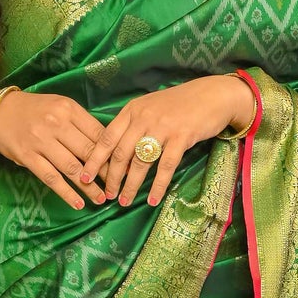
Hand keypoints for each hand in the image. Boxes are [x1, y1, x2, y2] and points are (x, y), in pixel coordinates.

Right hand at [0, 89, 107, 210]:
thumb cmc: (35, 111)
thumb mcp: (60, 107)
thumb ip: (81, 123)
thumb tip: (108, 146)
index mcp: (69, 109)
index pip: (98, 133)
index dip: (113, 153)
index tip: (124, 167)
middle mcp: (56, 123)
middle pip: (88, 151)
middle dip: (105, 172)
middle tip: (117, 186)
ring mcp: (41, 141)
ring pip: (72, 168)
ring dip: (89, 187)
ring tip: (101, 199)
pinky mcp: (28, 157)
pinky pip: (51, 178)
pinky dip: (67, 193)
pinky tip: (78, 203)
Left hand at [80, 75, 256, 207]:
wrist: (212, 95)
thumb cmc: (180, 105)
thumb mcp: (150, 109)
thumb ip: (133, 127)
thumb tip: (117, 157)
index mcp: (132, 110)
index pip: (106, 138)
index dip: (94, 160)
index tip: (84, 177)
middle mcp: (143, 118)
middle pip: (120, 153)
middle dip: (111, 178)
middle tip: (106, 196)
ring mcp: (162, 127)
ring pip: (140, 162)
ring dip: (131, 185)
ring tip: (124, 201)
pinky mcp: (181, 137)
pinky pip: (165, 167)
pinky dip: (157, 186)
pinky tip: (152, 200)